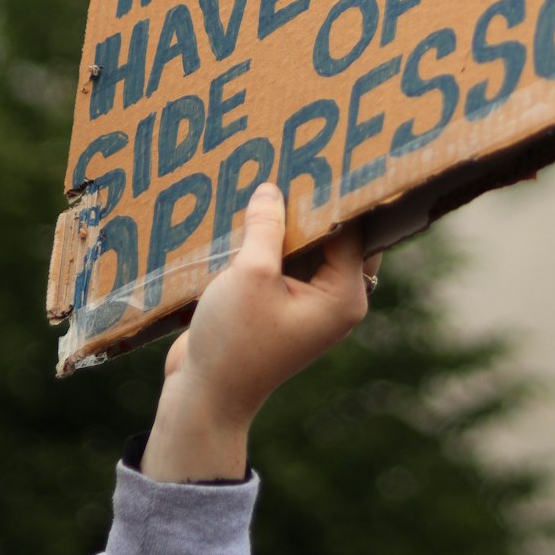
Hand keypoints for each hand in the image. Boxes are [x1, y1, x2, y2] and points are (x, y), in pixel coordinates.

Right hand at [141, 182, 379, 481]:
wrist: (203, 401)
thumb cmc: (233, 344)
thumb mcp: (250, 276)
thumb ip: (266, 228)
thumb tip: (273, 188)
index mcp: (344, 296)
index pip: (352, 228)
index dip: (335, 193)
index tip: (325, 154)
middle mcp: (334, 299)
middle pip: (334, 235)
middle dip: (313, 203)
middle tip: (300, 157)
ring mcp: (308, 304)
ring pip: (307, 246)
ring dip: (288, 220)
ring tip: (275, 174)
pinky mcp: (280, 306)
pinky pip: (284, 263)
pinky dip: (270, 240)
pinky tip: (250, 209)